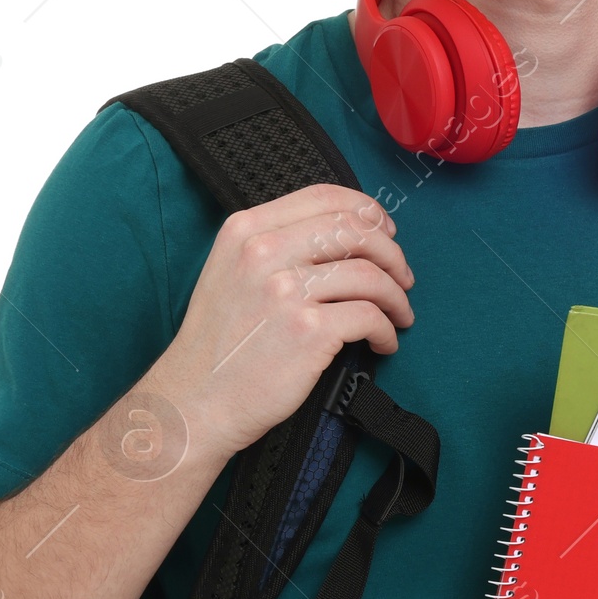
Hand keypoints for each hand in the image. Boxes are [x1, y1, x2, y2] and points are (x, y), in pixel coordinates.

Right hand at [147, 183, 413, 462]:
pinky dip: (387, 330)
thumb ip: (276, 244)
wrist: (195, 401)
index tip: (385, 232)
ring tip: (397, 315)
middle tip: (402, 277)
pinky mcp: (308, 331)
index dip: (366, 210)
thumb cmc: (219, 343)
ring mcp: (286, 291)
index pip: (324, 197)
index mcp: (245, 230)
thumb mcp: (231, 271)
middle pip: (354, 229)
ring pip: (369, 274)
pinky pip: (370, 316)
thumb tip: (344, 236)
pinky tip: (384, 341)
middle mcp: (264, 252)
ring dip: (395, 296)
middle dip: (391, 252)